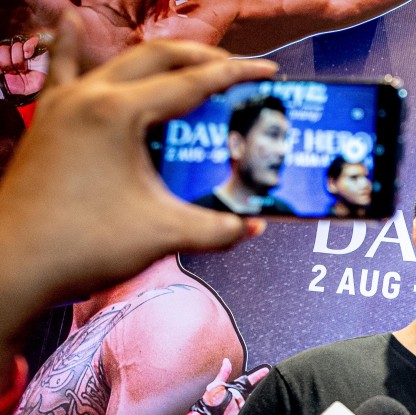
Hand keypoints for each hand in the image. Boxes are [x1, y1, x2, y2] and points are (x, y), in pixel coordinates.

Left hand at [0, 13, 278, 337]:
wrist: (14, 265)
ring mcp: (62, 105)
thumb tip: (251, 226)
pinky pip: (63, 71)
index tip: (265, 73)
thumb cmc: (80, 244)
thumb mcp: (163, 234)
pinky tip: (72, 22)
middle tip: (236, 72)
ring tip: (184, 52)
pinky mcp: (47, 121)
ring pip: (116, 60)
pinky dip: (72, 46)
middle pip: (157, 58)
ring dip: (155, 55)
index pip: (191, 82)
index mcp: (119, 113)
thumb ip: (216, 228)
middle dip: (203, 59)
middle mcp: (88, 97)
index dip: (236, 75)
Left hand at [200, 359, 270, 414]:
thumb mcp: (216, 386)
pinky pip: (255, 411)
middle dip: (262, 386)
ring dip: (261, 397)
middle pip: (255, 391)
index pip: (248, 381)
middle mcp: (240, 399)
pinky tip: (263, 404)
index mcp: (234, 390)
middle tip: (271, 381)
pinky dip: (259, 408)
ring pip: (256, 400)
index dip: (257, 375)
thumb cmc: (210, 404)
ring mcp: (244, 408)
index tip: (267, 370)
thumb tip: (226, 361)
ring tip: (269, 391)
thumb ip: (223, 374)